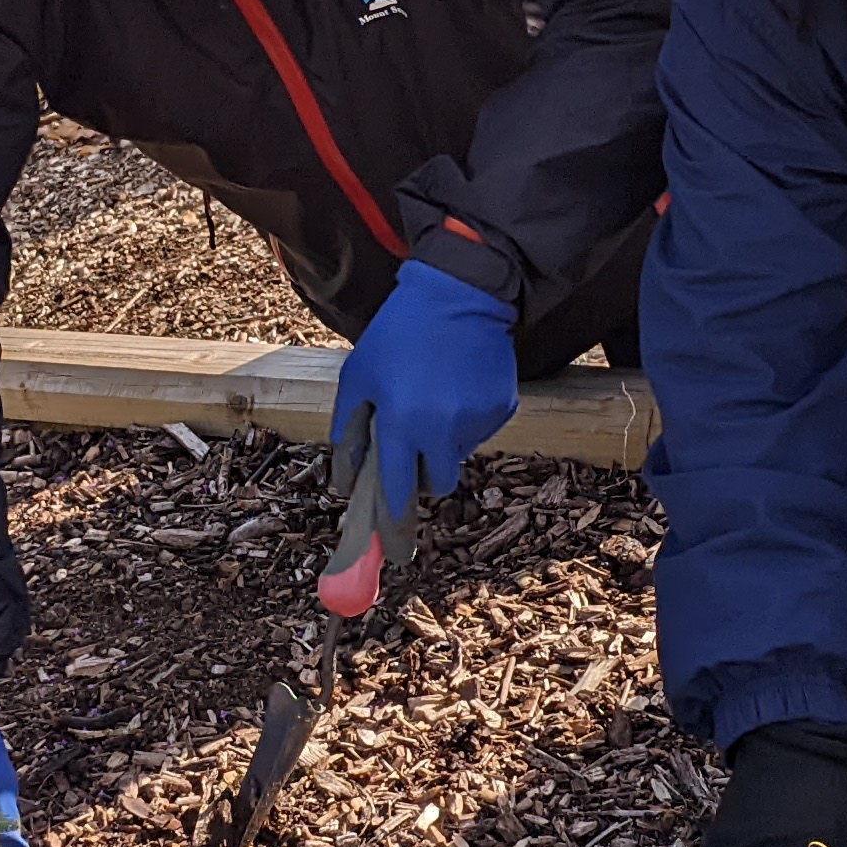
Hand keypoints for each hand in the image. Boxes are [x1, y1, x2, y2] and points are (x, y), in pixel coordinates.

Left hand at [331, 258, 523, 527]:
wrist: (461, 293)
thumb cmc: (398, 333)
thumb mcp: (359, 377)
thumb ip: (349, 434)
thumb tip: (345, 486)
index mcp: (402, 422)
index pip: (399, 493)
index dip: (395, 525)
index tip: (396, 553)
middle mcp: (443, 428)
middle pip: (436, 484)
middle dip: (423, 475)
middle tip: (414, 446)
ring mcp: (477, 420)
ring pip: (457, 455)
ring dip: (443, 440)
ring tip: (434, 394)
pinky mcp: (502, 409)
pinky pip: (478, 432)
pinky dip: (465, 419)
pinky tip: (457, 384)